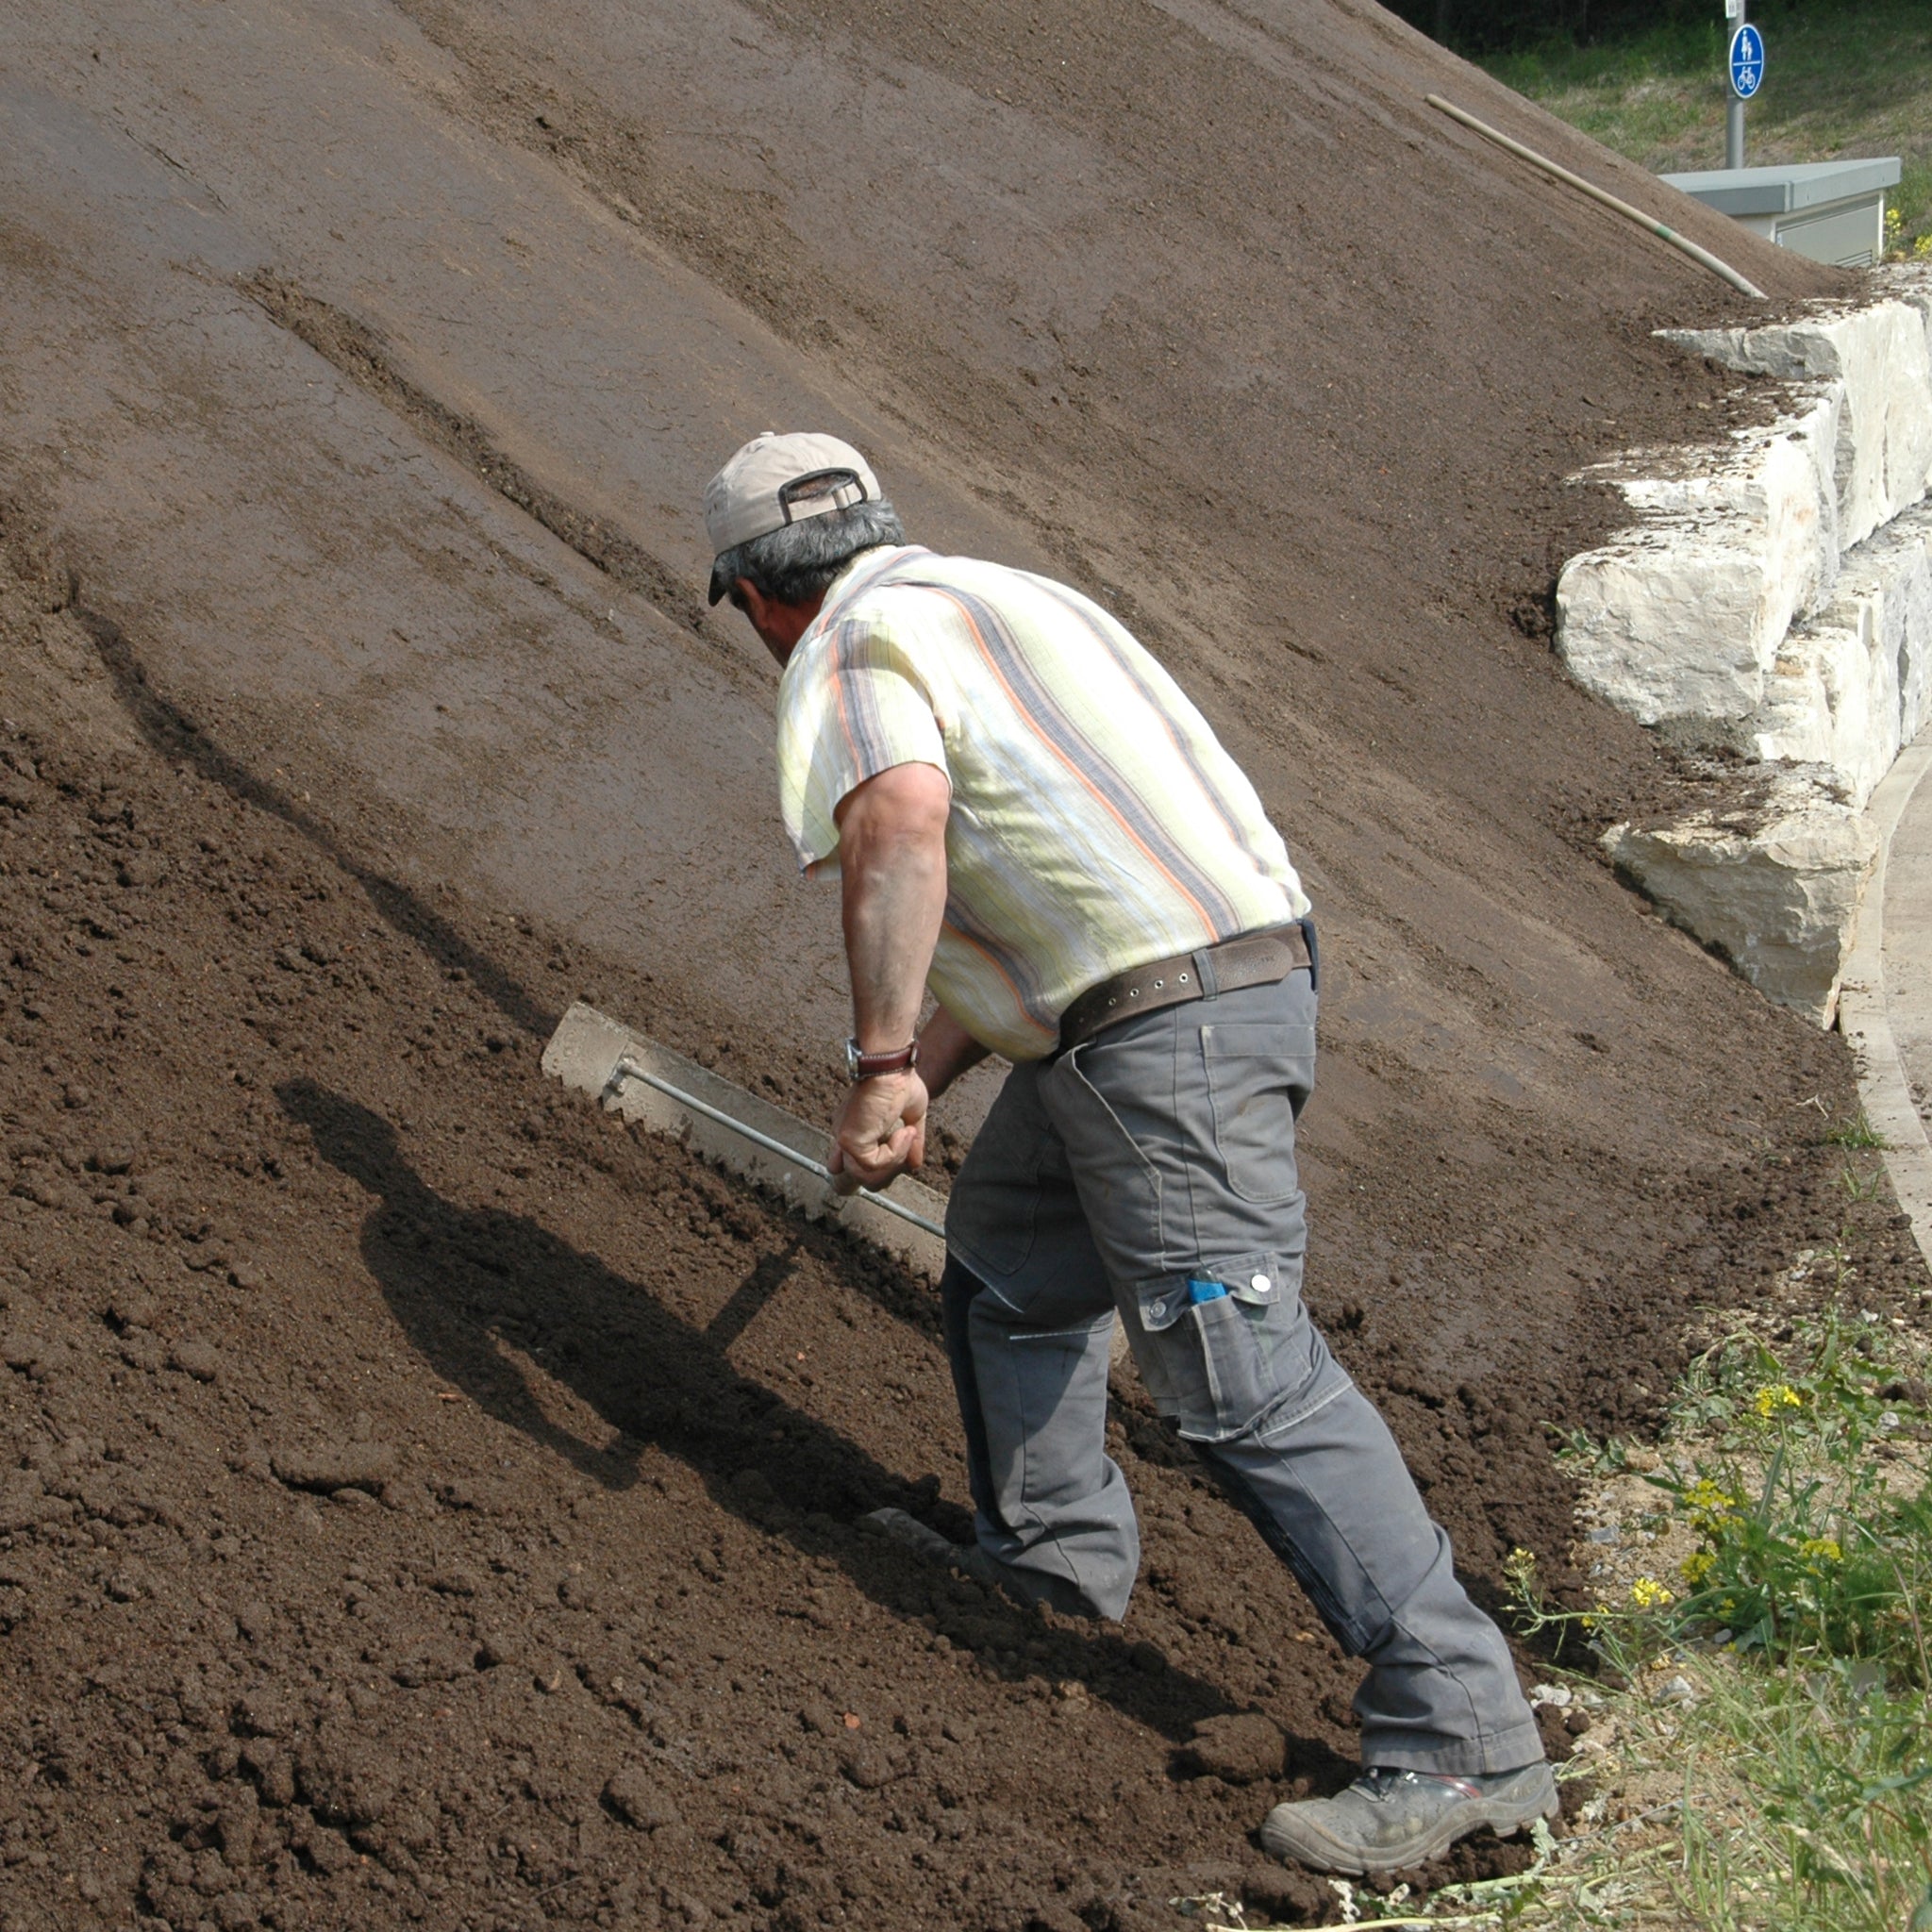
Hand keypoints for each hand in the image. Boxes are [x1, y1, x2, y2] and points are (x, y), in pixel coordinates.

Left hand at [828, 1068, 927, 1194]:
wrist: (891, 1067)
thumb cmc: (900, 1080)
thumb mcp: (912, 1115)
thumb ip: (910, 1141)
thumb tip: (916, 1164)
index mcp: (855, 1127)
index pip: (850, 1163)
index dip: (876, 1166)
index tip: (899, 1149)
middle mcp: (845, 1135)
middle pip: (859, 1175)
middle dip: (888, 1167)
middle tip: (908, 1141)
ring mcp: (845, 1140)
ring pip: (867, 1173)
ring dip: (895, 1158)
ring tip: (908, 1133)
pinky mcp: (849, 1142)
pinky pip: (873, 1163)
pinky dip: (895, 1152)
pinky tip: (904, 1131)